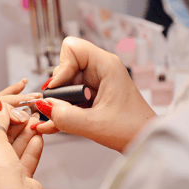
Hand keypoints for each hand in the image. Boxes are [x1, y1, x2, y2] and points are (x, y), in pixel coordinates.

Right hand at [33, 37, 156, 151]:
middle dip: (58, 91)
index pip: (72, 48)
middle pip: (65, 68)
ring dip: (58, 104)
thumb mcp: (95, 125)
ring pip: (65, 86)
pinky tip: (53, 125)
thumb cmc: (132, 129)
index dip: (61, 68)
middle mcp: (99, 71)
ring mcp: (94, 84)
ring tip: (55, 122)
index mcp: (106, 66)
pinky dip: (61, 111)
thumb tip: (44, 105)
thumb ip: (65, 116)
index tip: (59, 90)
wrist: (145, 141)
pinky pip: (70, 99)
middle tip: (58, 109)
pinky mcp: (91, 97)